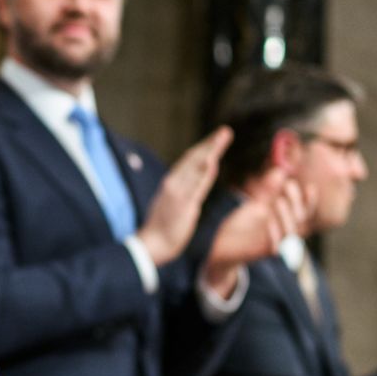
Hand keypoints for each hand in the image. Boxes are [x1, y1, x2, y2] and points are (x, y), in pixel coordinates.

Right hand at [138, 126, 232, 266]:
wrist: (151, 244)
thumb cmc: (161, 227)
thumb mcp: (172, 204)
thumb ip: (185, 191)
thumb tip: (197, 182)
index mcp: (171, 182)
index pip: (189, 160)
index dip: (204, 148)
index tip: (216, 139)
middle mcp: (174, 183)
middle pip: (194, 158)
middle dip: (211, 143)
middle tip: (225, 131)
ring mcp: (178, 192)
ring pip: (196, 167)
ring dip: (210, 151)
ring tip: (222, 138)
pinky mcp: (183, 204)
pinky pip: (196, 186)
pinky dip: (204, 173)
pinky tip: (212, 161)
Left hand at [203, 169, 310, 293]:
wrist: (224, 246)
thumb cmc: (243, 225)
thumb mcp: (256, 203)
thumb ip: (268, 190)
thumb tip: (279, 171)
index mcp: (285, 221)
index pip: (305, 212)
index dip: (310, 201)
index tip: (310, 187)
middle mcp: (284, 232)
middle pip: (300, 219)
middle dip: (296, 201)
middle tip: (288, 185)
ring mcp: (275, 244)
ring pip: (290, 233)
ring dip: (286, 216)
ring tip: (279, 200)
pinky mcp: (263, 253)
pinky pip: (275, 247)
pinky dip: (273, 233)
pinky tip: (268, 218)